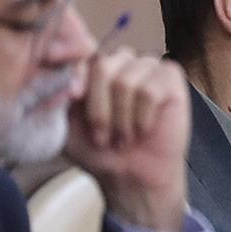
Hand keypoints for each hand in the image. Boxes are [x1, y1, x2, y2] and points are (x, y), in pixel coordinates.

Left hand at [64, 48, 191, 231]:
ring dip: (121, 118)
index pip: (80, 56)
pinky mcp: (171, 78)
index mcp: (95, 66)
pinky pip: (149, 91)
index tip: (72, 98)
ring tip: (124, 136)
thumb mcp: (66, 125)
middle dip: (98, 108)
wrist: (132, 175)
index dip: (75, 76)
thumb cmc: (100, 150)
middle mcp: (122, 61)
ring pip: (125, 81)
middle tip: (102, 136)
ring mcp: (148, 66)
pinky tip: (144, 129)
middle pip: (102, 66)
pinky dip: (142, 117)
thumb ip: (59, 99)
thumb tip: (62, 82)